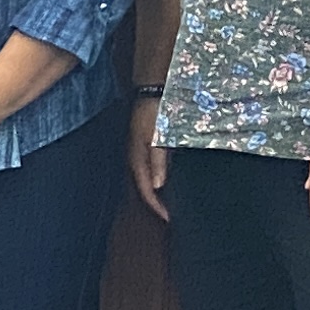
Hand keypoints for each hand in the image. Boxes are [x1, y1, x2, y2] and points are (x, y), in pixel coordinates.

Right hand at [130, 100, 169, 219]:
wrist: (150, 90)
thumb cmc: (154, 113)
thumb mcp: (156, 138)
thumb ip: (157, 161)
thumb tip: (158, 186)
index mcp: (137, 159)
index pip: (146, 190)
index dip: (157, 206)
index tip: (170, 218)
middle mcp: (137, 158)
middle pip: (146, 187)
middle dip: (157, 203)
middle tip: (172, 214)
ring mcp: (141, 152)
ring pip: (149, 179)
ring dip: (159, 191)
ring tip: (173, 202)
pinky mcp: (147, 145)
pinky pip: (153, 168)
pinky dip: (161, 178)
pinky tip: (171, 179)